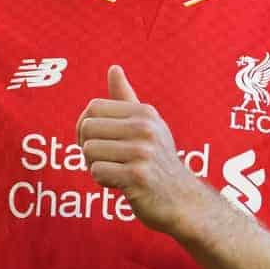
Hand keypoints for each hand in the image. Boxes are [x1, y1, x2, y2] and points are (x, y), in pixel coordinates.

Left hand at [76, 66, 187, 231]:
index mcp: (144, 112)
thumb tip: (113, 68)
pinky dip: (102, 181)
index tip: (99, 140)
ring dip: (95, 166)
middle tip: (106, 160)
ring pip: (89, 151)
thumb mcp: (148, 125)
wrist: (183, 201)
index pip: (93, 108)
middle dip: (88, 147)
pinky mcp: (137, 177)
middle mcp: (145, 129)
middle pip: (86, 128)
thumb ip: (126, 98)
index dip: (86, 126)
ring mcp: (142, 153)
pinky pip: (97, 172)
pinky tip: (120, 184)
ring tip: (116, 171)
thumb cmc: (158, 161)